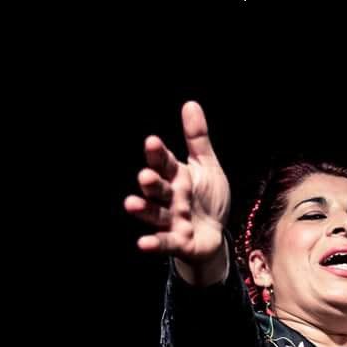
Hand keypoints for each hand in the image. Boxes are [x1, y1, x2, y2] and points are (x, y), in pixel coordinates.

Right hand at [124, 101, 229, 262]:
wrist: (215, 235)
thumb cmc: (207, 198)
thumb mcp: (207, 167)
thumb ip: (197, 139)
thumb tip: (190, 103)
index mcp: (177, 177)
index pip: (165, 163)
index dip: (158, 154)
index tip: (152, 142)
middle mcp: (170, 198)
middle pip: (158, 188)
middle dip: (151, 182)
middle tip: (145, 175)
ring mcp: (171, 221)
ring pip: (155, 214)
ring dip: (144, 210)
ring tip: (131, 204)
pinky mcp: (177, 242)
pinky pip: (164, 243)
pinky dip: (154, 243)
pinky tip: (142, 243)